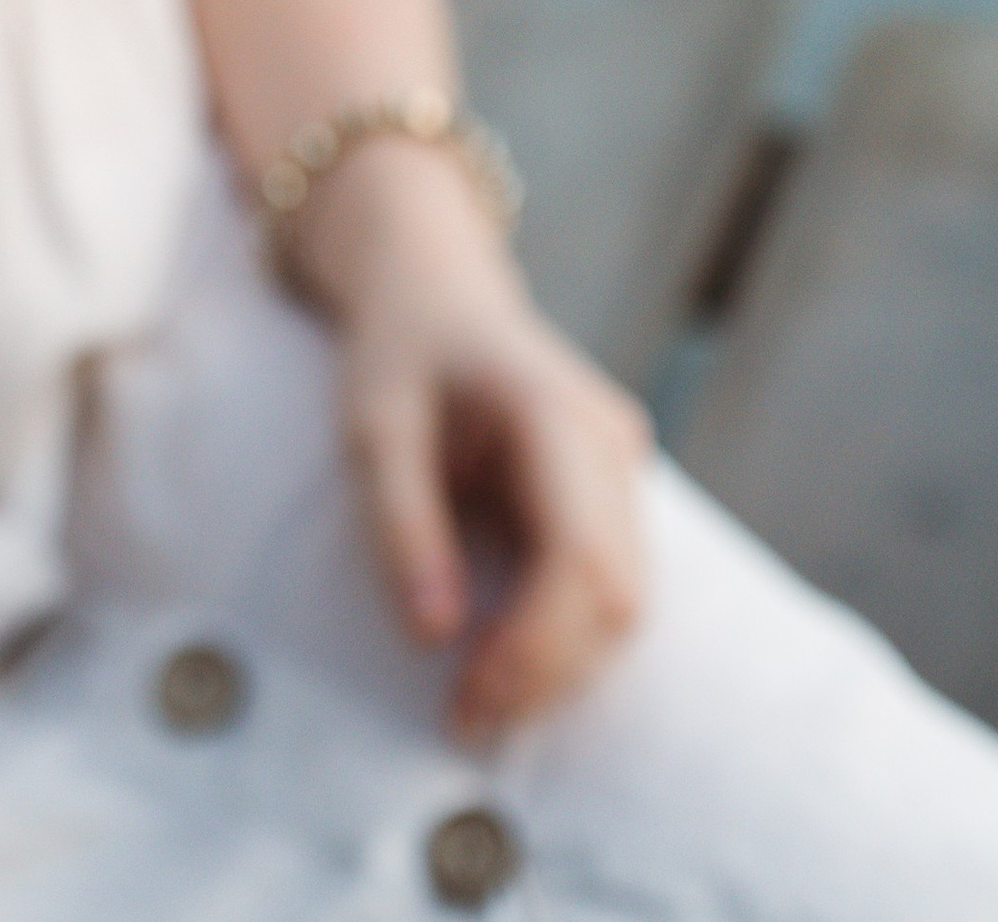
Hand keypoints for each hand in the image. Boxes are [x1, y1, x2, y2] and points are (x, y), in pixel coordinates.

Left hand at [302, 140, 650, 735]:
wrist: (431, 281)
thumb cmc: (397, 346)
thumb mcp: (371, 426)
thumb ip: (401, 524)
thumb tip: (436, 635)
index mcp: (555, 411)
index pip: (583, 560)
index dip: (537, 650)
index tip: (466, 701)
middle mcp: (609, 440)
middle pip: (619, 593)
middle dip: (549, 672)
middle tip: (463, 717)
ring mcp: (622, 463)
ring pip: (626, 597)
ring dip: (559, 662)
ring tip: (475, 693)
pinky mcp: (612, 488)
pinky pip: (610, 578)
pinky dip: (562, 632)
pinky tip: (501, 651)